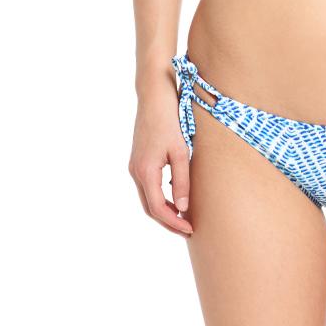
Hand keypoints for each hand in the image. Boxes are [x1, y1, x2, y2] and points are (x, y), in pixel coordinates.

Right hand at [128, 85, 192, 236]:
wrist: (154, 95)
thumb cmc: (170, 120)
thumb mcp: (181, 152)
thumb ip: (182, 181)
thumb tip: (183, 208)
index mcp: (145, 171)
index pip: (158, 208)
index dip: (174, 223)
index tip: (190, 229)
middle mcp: (136, 171)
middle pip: (150, 209)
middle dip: (169, 222)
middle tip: (189, 230)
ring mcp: (135, 167)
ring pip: (148, 200)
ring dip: (164, 213)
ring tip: (184, 219)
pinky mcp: (138, 162)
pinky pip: (148, 189)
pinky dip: (161, 200)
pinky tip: (177, 201)